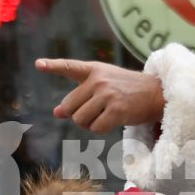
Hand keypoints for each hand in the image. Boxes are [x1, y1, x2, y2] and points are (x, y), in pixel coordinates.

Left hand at [37, 58, 164, 132]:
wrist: (156, 94)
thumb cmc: (128, 90)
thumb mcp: (104, 86)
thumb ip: (80, 95)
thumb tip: (56, 113)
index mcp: (94, 70)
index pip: (70, 67)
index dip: (52, 66)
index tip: (38, 64)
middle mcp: (98, 80)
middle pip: (69, 107)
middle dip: (77, 115)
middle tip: (95, 112)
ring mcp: (107, 95)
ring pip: (80, 120)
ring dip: (89, 124)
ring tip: (105, 116)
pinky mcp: (116, 110)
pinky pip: (95, 128)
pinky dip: (101, 129)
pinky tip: (113, 121)